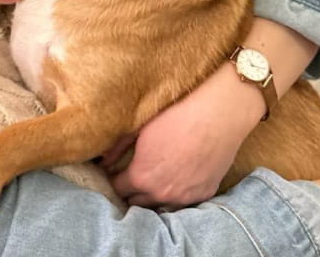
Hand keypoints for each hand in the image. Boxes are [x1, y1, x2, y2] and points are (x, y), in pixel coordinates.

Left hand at [102, 64, 257, 209]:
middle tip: (133, 176)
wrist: (217, 115)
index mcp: (140, 177)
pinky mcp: (205, 194)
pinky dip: (178, 194)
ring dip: (154, 196)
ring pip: (161, 205)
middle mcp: (161, 194)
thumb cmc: (176, 116)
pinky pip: (184, 201)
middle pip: (136, 202)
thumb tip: (102, 161)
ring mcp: (184, 197)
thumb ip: (117, 148)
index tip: (115, 172)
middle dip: (132, 190)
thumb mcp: (140, 128)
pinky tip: (178, 178)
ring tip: (155, 179)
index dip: (114, 179)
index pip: (118, 189)